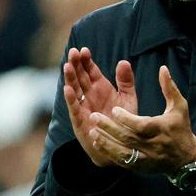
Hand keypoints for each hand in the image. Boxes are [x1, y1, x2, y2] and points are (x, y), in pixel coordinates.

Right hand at [63, 47, 137, 166]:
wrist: (120, 145)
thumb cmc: (123, 121)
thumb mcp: (128, 99)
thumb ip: (126, 81)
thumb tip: (124, 61)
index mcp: (100, 87)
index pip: (91, 70)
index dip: (87, 61)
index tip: (84, 50)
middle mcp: (89, 95)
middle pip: (80, 76)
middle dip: (76, 64)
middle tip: (73, 52)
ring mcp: (83, 107)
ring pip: (74, 89)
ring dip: (70, 78)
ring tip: (67, 66)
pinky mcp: (80, 120)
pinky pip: (74, 108)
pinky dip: (71, 99)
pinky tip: (67, 89)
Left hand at [88, 65, 195, 173]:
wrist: (186, 158)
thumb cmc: (181, 128)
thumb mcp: (179, 106)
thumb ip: (169, 87)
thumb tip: (162, 68)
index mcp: (162, 129)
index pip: (141, 126)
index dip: (126, 119)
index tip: (114, 110)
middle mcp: (153, 145)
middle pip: (128, 138)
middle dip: (109, 128)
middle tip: (94, 116)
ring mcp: (146, 158)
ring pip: (122, 152)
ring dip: (106, 143)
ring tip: (92, 131)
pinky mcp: (140, 167)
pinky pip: (122, 162)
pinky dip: (109, 153)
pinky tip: (98, 144)